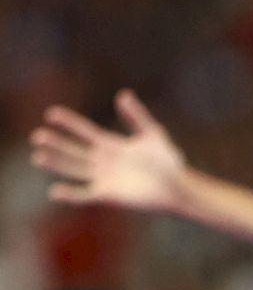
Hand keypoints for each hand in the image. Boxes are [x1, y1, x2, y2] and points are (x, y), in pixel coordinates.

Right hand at [30, 90, 188, 212]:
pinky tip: (55, 191)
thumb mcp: (152, 134)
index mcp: (111, 144)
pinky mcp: (108, 195)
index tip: (51, 113)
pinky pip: (85, 195)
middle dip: (56, 143)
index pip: (85, 131)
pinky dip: (70, 194)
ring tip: (38, 156)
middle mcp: (103, 161)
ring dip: (56, 164)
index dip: (69, 122)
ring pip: (74, 169)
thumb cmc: (168, 161)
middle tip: (37, 136)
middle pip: (74, 150)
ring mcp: (103, 178)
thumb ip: (137, 116)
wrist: (177, 186)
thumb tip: (123, 94)